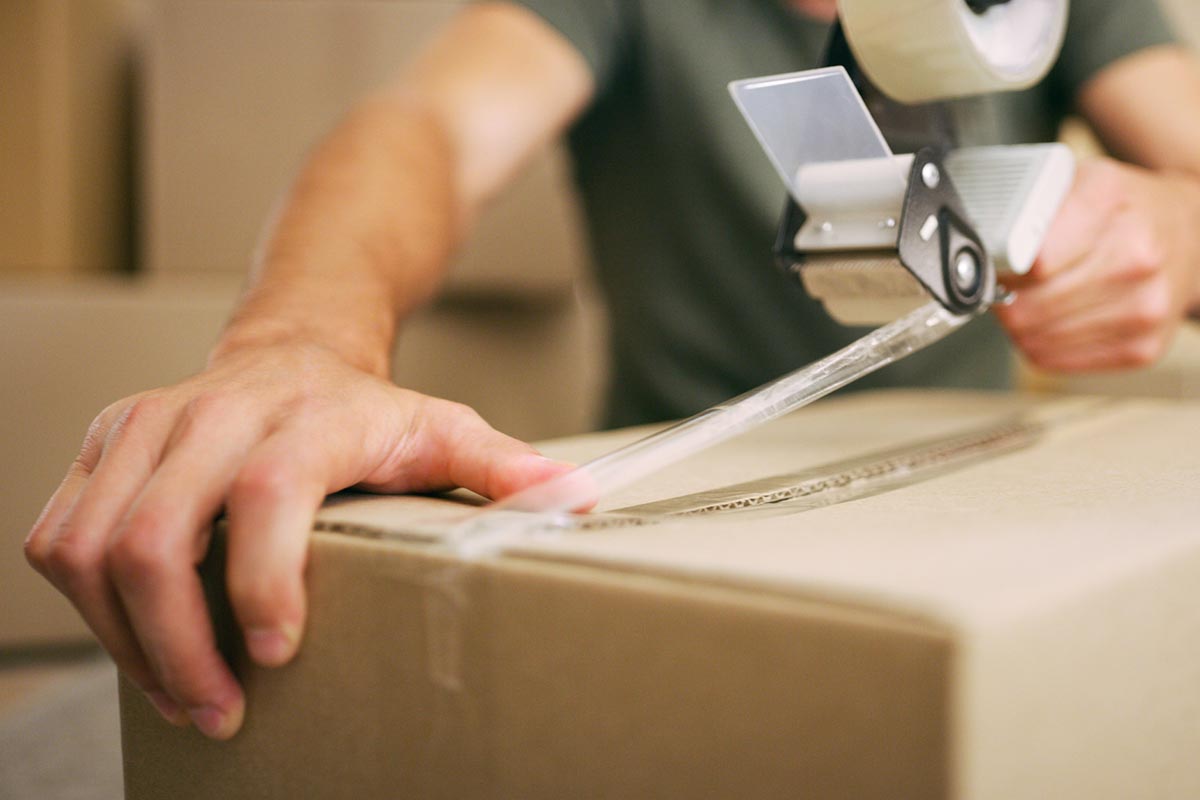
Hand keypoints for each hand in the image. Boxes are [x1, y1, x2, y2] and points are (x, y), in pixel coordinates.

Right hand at [24, 341, 571, 738]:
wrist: (295, 349)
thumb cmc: (369, 409)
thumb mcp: (443, 429)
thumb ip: (502, 469)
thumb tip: (579, 500)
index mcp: (303, 417)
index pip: (265, 493)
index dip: (261, 580)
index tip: (275, 658)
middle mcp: (211, 413)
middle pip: (154, 536)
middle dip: (177, 647)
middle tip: (222, 712)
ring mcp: (145, 426)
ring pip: (90, 546)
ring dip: (126, 641)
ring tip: (182, 695)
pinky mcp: (102, 444)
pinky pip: (60, 535)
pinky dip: (87, 606)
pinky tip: (139, 643)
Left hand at [995, 158, 1199, 370]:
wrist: (1189, 234)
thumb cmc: (1125, 209)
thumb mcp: (1079, 181)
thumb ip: (1030, 208)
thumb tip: (984, 249)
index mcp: (1111, 203)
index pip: (1031, 260)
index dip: (1001, 268)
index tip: (998, 264)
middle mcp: (1137, 257)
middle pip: (1029, 308)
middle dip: (1005, 300)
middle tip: (1009, 286)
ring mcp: (1144, 308)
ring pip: (1036, 340)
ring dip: (1020, 325)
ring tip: (1034, 299)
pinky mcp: (1143, 348)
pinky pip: (1055, 361)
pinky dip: (1041, 344)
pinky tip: (1055, 320)